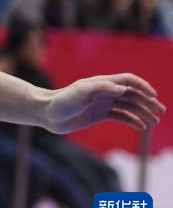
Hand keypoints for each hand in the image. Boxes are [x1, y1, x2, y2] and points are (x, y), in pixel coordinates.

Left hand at [43, 73, 165, 133]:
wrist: (47, 113)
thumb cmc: (62, 101)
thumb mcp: (81, 93)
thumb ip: (102, 88)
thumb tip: (124, 89)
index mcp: (102, 83)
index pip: (128, 80)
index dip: (142, 86)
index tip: (153, 96)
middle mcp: (104, 92)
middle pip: (132, 94)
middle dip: (147, 101)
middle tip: (161, 111)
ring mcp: (102, 103)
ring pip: (128, 106)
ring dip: (143, 112)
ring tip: (154, 122)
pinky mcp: (99, 115)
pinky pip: (120, 116)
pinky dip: (132, 120)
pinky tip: (141, 127)